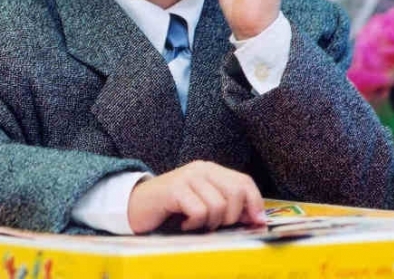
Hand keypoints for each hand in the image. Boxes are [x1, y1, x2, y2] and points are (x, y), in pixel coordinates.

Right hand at [127, 161, 265, 233]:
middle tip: (215, 225)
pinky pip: (199, 212)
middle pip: (236, 193)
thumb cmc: (173, 208)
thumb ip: (227, 205)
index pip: (244, 182)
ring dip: (210, 223)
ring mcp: (187, 177)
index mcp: (211, 170)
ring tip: (196, 224)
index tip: (257, 222)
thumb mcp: (203, 203)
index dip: (255, 203)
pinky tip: (184, 223)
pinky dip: (194, 224)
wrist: (136, 206)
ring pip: (219, 205)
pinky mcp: (174, 189)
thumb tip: (256, 219)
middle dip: (231, 217)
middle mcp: (201, 169)